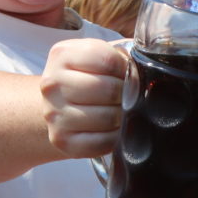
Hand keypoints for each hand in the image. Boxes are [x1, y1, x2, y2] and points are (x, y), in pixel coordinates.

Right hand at [39, 37, 127, 159]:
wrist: (57, 105)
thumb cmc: (85, 78)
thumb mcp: (96, 56)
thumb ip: (119, 56)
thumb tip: (145, 72)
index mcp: (62, 55)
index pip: (108, 60)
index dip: (125, 68)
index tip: (125, 73)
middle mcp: (52, 84)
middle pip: (108, 89)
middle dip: (125, 94)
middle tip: (126, 96)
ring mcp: (53, 113)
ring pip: (107, 117)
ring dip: (121, 116)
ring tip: (119, 111)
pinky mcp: (61, 140)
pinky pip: (101, 142)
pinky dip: (114, 137)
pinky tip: (111, 128)